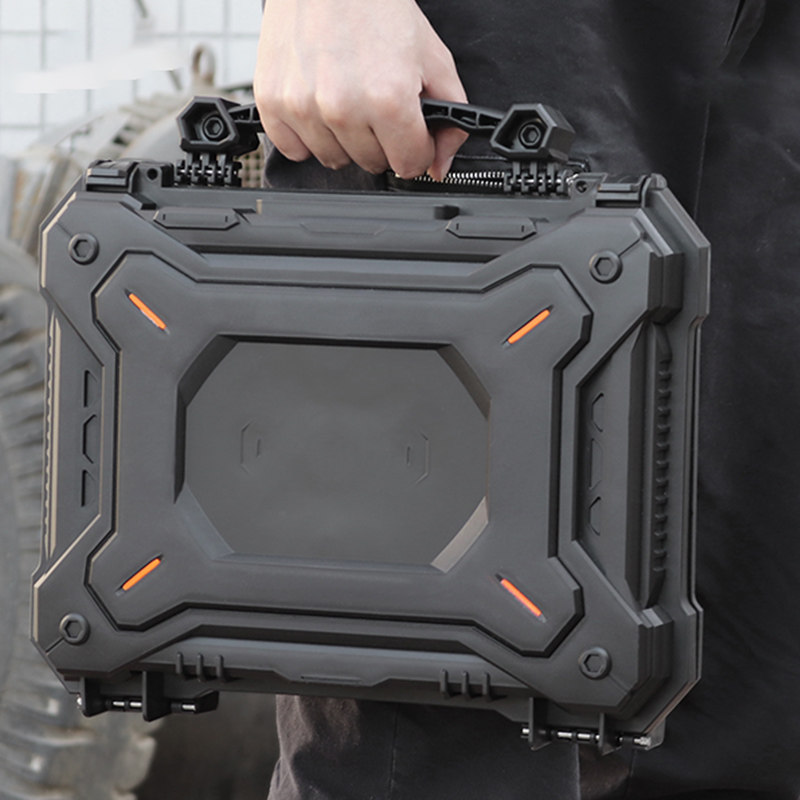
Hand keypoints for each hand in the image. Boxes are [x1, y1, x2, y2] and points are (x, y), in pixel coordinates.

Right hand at [254, 0, 467, 179]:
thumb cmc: (376, 8)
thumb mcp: (433, 58)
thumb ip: (450, 118)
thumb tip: (439, 165)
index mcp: (388, 99)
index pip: (409, 165)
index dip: (415, 149)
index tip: (410, 133)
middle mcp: (343, 108)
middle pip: (371, 164)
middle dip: (380, 141)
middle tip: (376, 103)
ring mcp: (304, 107)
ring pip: (334, 160)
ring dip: (344, 140)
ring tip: (347, 99)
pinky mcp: (272, 102)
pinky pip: (294, 151)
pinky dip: (307, 137)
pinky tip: (318, 105)